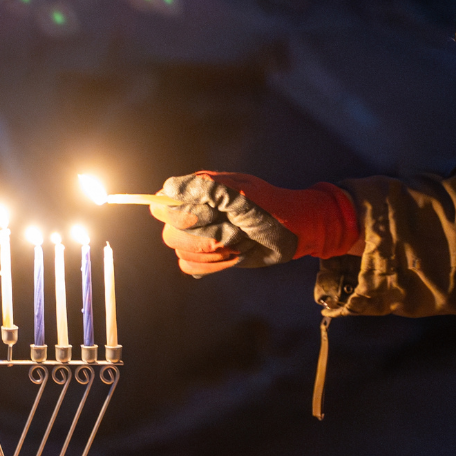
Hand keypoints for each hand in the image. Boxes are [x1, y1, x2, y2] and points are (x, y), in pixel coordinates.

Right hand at [149, 172, 360, 276]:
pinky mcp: (207, 256)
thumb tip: (168, 189)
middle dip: (206, 238)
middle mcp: (193, 212)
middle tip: (235, 231)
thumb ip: (204, 189)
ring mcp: (199, 235)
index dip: (183, 216)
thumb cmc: (270, 207)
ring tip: (238, 242)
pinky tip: (232, 257)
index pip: (162, 205)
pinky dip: (211, 266)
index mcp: (197, 192)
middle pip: (170, 234)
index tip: (212, 215)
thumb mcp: (241, 193)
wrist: (293, 232)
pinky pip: (189, 267)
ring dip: (214, 253)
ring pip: (181, 252)